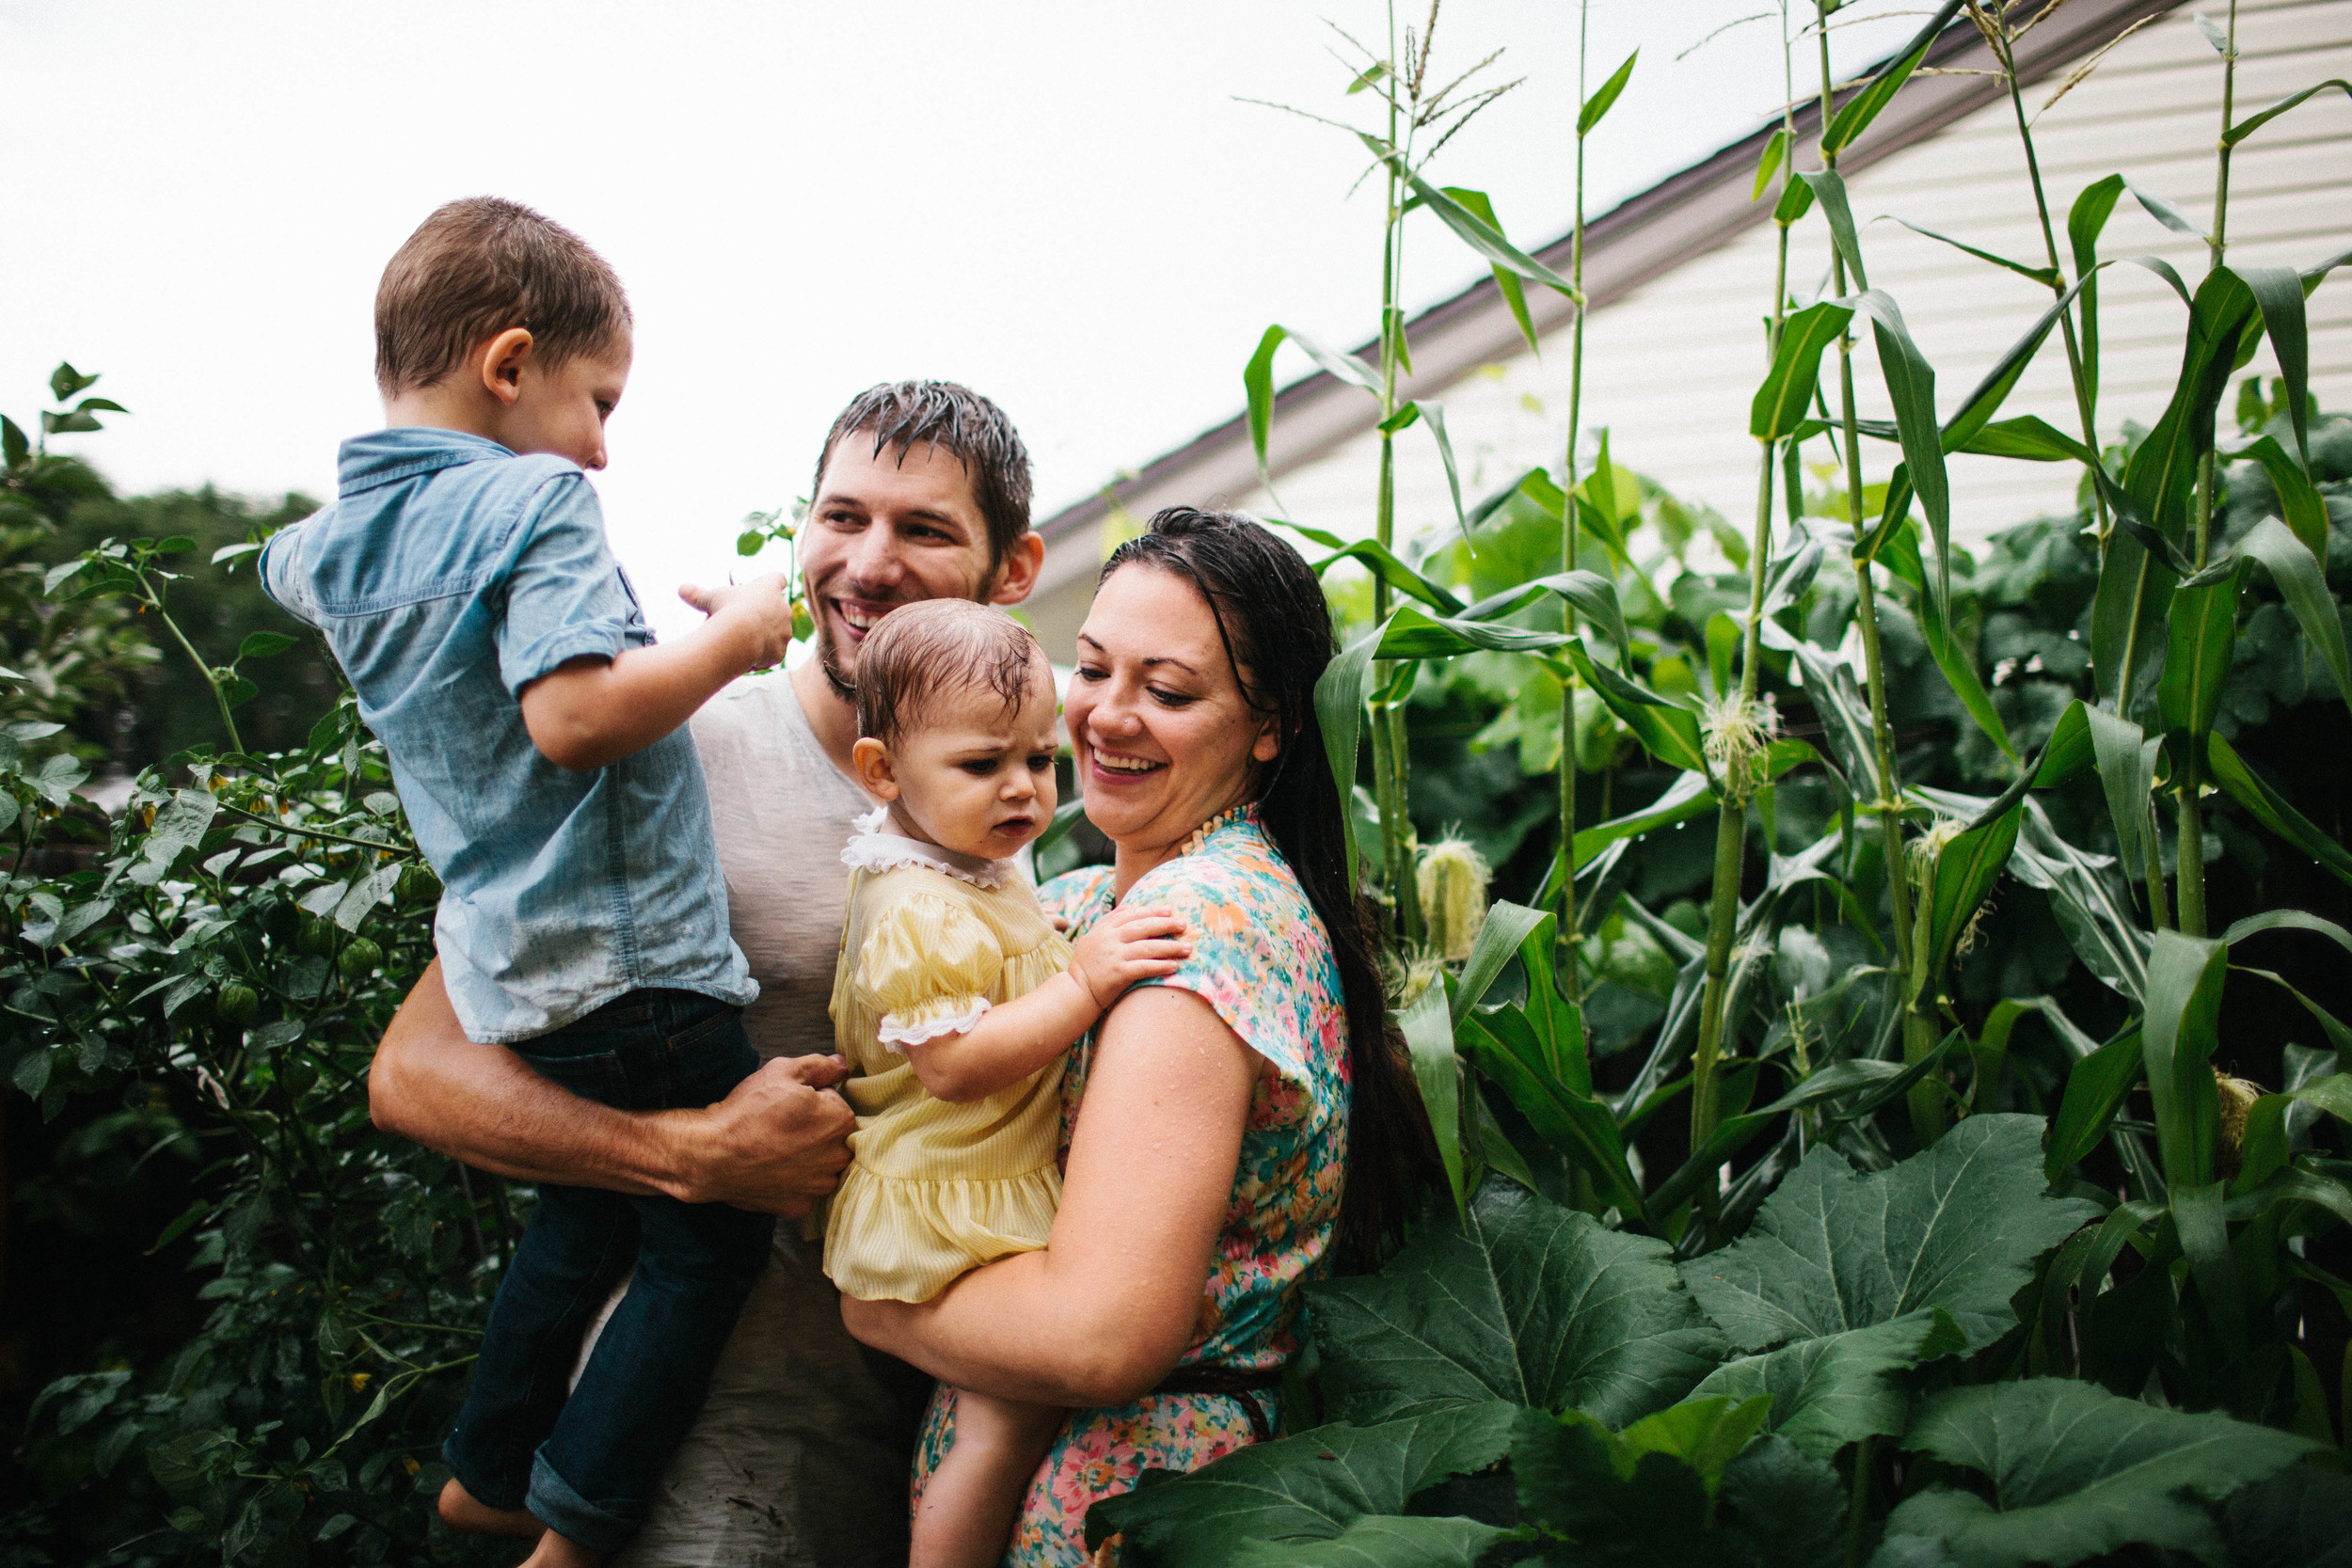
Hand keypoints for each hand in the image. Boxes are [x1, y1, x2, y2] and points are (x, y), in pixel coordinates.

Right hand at [671, 1052, 854, 1215]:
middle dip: (816, 1131)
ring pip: (821, 1167)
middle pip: (834, 1139)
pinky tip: (771, 1169)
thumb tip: (842, 1067)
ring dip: (807, 1158)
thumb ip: (821, 1066)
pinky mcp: (799, 1206)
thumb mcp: (784, 1071)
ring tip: (776, 1148)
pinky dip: (790, 1181)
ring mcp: (818, 1186)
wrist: (712, 1154)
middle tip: (782, 1126)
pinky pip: (803, 1190)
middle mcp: (837, 1157)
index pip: (838, 1106)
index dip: (815, 1102)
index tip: (791, 1105)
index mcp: (840, 1122)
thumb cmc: (748, 1111)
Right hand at [678, 573, 796, 671]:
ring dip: (763, 637)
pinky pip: (772, 654)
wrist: (739, 637)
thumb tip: (681, 589)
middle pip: (777, 609)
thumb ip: (697, 594)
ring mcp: (785, 631)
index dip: (771, 584)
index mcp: (769, 588)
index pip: (777, 578)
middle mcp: (783, 608)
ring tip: (743, 643)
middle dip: (764, 615)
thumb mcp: (710, 599)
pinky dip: (761, 657)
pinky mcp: (780, 652)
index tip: (762, 589)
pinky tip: (746, 658)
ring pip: (776, 634)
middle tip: (744, 622)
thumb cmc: (726, 611)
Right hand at [1065, 906, 1189, 1012]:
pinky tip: (1174, 966)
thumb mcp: (1092, 938)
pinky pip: (1145, 967)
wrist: (1074, 991)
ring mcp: (1114, 956)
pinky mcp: (1118, 973)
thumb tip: (1128, 908)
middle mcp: (1109, 939)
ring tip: (1187, 948)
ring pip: (1148, 947)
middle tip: (1184, 924)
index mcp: (1104, 929)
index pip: (1131, 914)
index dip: (1152, 911)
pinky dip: (1161, 965)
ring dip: (1170, 947)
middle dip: (1166, 924)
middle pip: (1143, 927)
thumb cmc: (1086, 966)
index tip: (1169, 910)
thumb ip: (1109, 922)